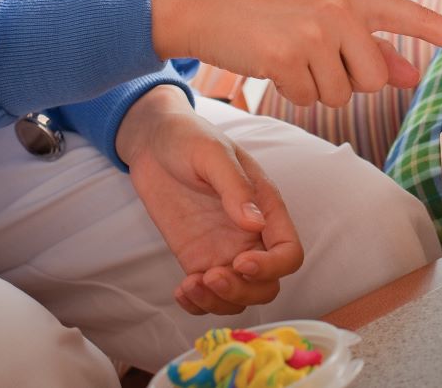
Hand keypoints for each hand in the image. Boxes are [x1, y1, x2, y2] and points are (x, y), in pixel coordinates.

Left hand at [117, 88, 303, 315]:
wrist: (152, 140)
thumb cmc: (188, 137)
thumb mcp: (212, 153)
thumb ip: (235, 186)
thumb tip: (255, 224)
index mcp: (265, 206)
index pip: (288, 253)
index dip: (271, 267)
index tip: (241, 262)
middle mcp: (249, 234)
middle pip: (266, 284)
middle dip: (243, 291)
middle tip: (210, 276)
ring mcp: (222, 249)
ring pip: (239, 295)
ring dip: (219, 302)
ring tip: (190, 285)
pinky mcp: (196, 257)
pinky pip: (207, 293)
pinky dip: (198, 304)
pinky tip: (182, 291)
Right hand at [152, 0, 441, 106]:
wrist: (204, 7)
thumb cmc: (269, 14)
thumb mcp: (324, 20)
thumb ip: (370, 46)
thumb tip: (412, 73)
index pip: (418, 18)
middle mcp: (343, 8)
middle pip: (376, 78)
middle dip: (347, 80)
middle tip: (310, 54)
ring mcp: (316, 32)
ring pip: (345, 94)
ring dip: (317, 88)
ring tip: (288, 56)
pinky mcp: (289, 57)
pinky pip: (312, 100)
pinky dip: (292, 92)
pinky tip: (271, 65)